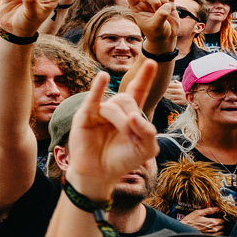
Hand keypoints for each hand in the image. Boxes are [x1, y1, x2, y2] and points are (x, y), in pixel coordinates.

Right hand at [64, 69, 160, 199]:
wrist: (100, 174)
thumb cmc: (123, 160)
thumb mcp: (146, 149)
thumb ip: (148, 132)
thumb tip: (135, 116)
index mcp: (131, 115)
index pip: (138, 91)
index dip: (145, 77)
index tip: (151, 62)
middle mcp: (115, 109)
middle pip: (128, 99)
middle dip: (133, 115)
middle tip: (131, 132)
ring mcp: (99, 112)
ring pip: (115, 104)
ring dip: (121, 120)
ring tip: (120, 133)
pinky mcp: (85, 116)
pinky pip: (93, 99)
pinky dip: (98, 87)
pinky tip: (102, 77)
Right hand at [179, 208, 223, 233]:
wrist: (184, 229)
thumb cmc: (190, 221)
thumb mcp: (198, 213)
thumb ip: (208, 210)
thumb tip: (216, 208)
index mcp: (212, 222)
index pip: (222, 220)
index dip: (220, 218)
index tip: (217, 217)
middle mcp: (213, 229)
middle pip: (222, 226)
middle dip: (220, 224)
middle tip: (214, 222)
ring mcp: (211, 234)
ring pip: (221, 232)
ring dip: (219, 229)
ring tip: (213, 227)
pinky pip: (217, 236)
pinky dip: (216, 234)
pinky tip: (211, 231)